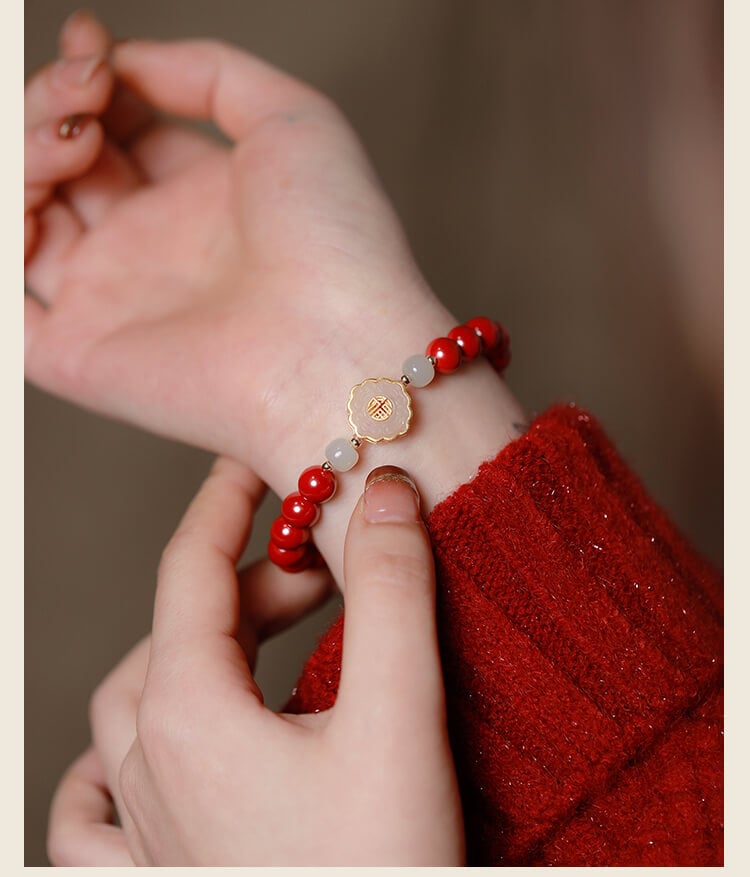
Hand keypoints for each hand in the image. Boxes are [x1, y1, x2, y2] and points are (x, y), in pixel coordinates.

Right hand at [25, 11, 449, 463]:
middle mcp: (150, 250)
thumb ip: (212, 74)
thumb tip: (130, 62)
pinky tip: (27, 201)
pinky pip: (3, 302)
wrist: (338, 352)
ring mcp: (110, 302)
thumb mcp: (296, 122)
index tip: (92, 43)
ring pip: (21, 218)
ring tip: (78, 134)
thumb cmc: (339, 246)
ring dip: (26, 154)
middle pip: (62, 164)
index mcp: (198, 200)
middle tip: (86, 85)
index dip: (91, 78)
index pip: (116, 128)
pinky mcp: (78, 355)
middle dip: (54, 103)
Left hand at [47, 459, 464, 864]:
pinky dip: (113, 762)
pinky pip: (96, 810)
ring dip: (195, 651)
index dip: (225, 502)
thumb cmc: (384, 871)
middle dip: (250, 585)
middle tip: (324, 574)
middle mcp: (149, 769)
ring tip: (260, 636)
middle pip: (177, 634)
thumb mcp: (398, 716)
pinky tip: (139, 761)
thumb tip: (384, 492)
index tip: (256, 463)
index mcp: (190, 715)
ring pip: (134, 707)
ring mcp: (146, 832)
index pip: (191, 568)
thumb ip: (392, 591)